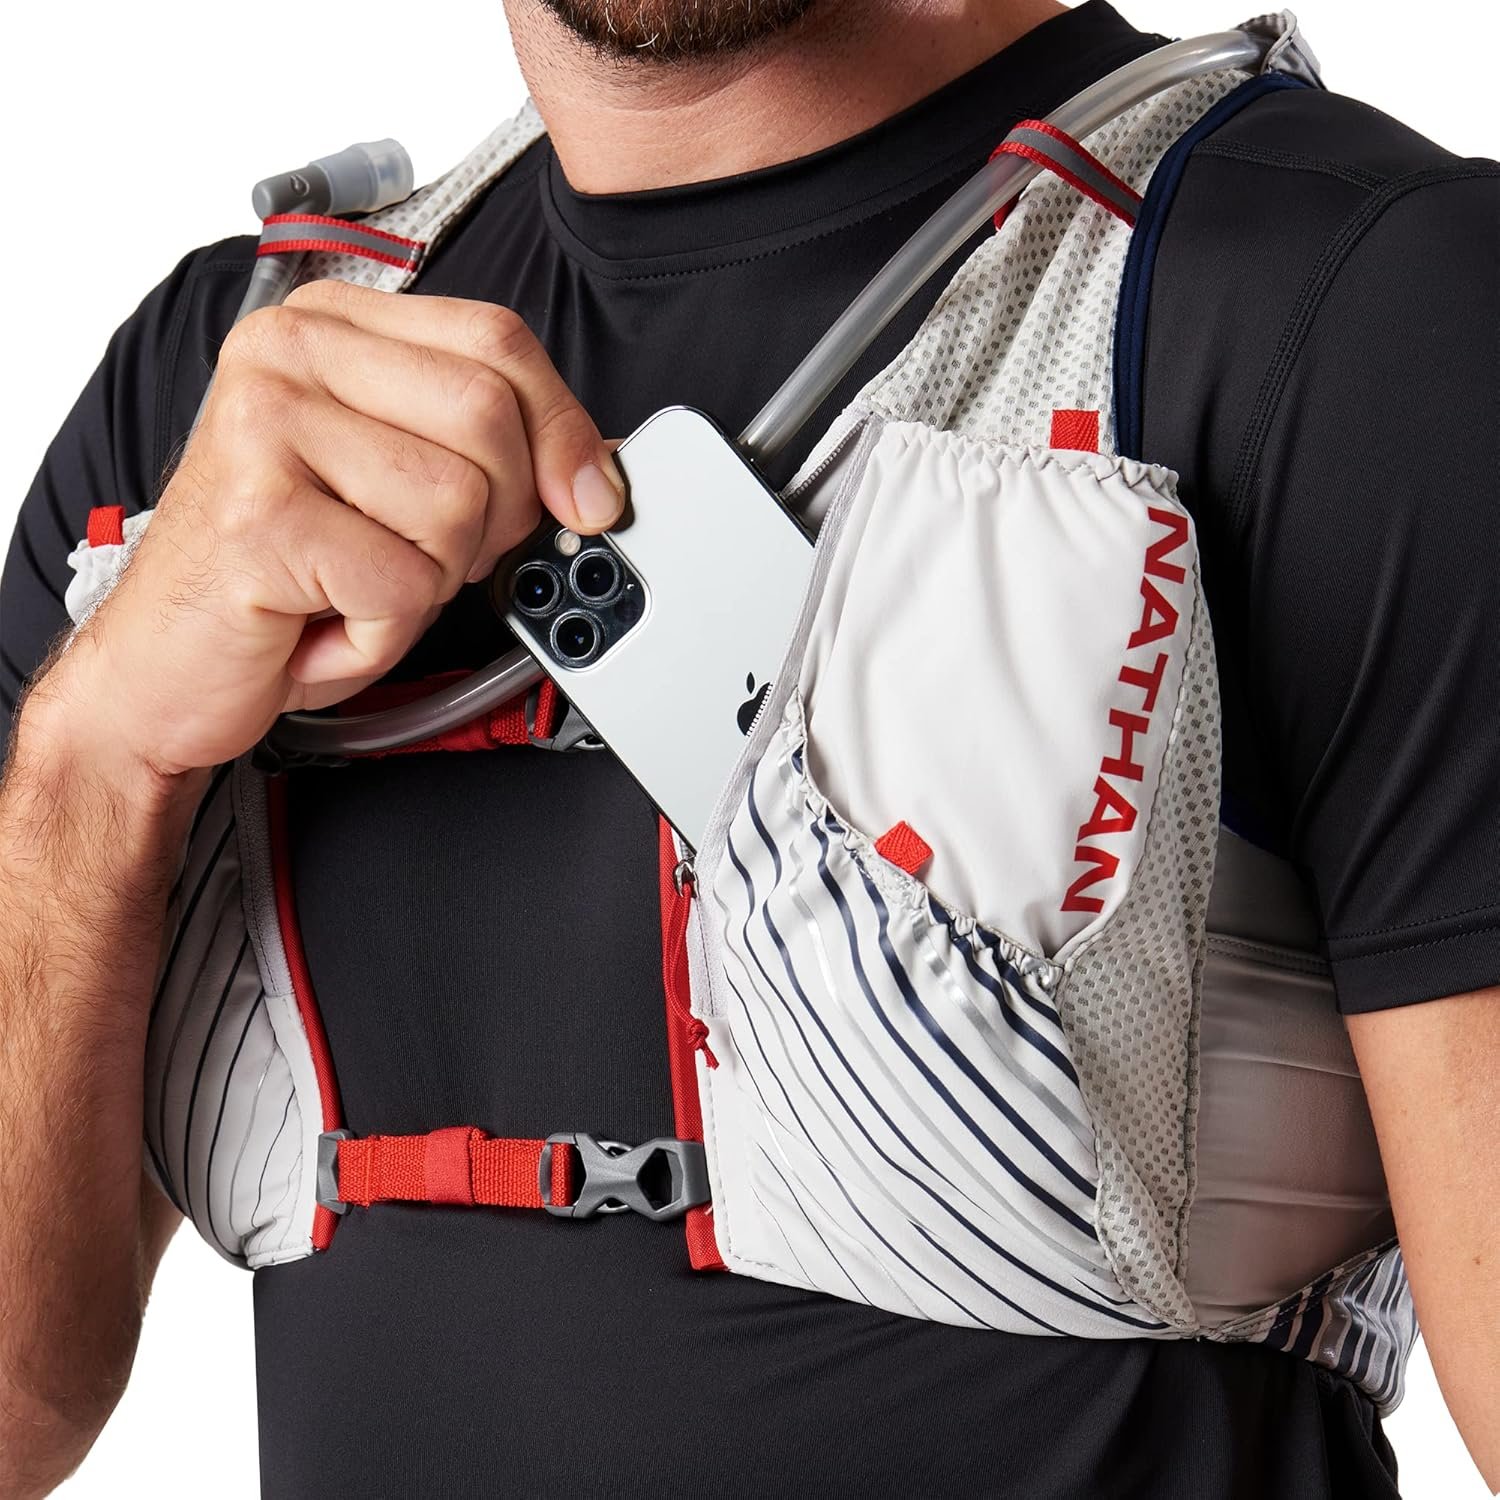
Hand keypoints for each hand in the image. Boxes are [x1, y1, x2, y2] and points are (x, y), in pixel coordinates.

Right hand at [49, 281, 622, 774]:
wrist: (169, 664)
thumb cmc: (286, 575)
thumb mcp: (397, 486)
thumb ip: (486, 451)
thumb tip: (596, 477)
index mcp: (330, 326)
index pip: (497, 340)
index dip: (563, 428)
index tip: (585, 496)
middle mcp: (287, 354)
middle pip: (489, 417)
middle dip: (493, 518)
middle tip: (421, 554)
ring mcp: (264, 427)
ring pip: (457, 506)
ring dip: (428, 582)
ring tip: (355, 585)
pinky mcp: (260, 515)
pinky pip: (404, 584)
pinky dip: (382, 632)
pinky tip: (322, 619)